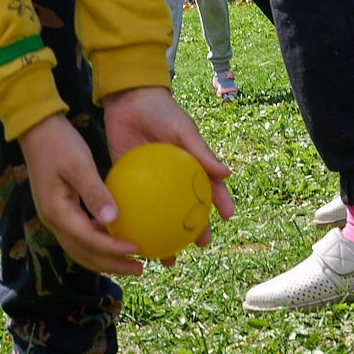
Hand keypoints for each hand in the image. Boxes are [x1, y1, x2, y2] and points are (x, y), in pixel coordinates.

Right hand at [17, 113, 145, 277]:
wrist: (37, 130)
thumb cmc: (60, 143)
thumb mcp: (79, 165)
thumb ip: (94, 193)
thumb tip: (112, 219)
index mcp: (57, 213)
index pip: (89, 241)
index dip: (113, 250)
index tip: (138, 250)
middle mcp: (54, 221)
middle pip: (84, 254)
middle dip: (111, 265)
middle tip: (139, 269)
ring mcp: (55, 218)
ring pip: (81, 249)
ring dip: (105, 258)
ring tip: (131, 261)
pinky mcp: (60, 210)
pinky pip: (81, 235)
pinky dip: (99, 243)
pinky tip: (118, 237)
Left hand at [103, 86, 233, 252]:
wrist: (128, 98)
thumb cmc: (161, 110)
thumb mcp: (183, 129)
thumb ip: (201, 152)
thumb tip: (227, 174)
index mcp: (190, 165)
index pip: (210, 188)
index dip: (220, 203)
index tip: (227, 219)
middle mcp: (172, 177)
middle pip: (185, 209)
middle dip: (192, 230)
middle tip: (196, 247)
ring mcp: (150, 182)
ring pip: (158, 215)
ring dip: (162, 236)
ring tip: (164, 255)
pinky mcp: (126, 180)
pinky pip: (130, 204)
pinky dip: (131, 221)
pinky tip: (128, 236)